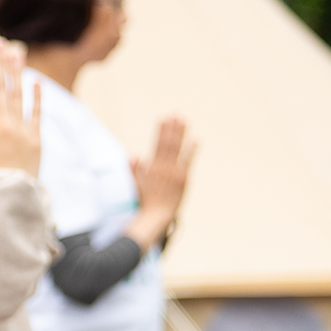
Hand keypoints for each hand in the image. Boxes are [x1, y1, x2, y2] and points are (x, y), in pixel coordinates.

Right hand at [0, 39, 40, 174]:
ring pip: (18, 95)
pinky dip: (37, 97)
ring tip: (17, 52)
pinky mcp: (36, 140)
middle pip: (0, 88)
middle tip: (0, 43)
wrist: (8, 200)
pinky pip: (37, 114)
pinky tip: (37, 81)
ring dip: (17, 72)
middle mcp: (2, 126)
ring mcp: (21, 132)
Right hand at [126, 116, 194, 248]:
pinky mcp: (183, 180)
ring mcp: (175, 173)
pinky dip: (192, 150)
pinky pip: (188, 161)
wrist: (156, 216)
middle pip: (169, 143)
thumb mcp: (136, 184)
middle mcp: (164, 167)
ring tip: (184, 120)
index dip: (161, 130)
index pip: (158, 143)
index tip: (164, 118)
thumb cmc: (145, 201)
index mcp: (152, 167)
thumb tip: (134, 156)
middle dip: (172, 127)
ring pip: (178, 149)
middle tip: (176, 114)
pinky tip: (196, 139)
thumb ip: (134, 169)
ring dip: (181, 134)